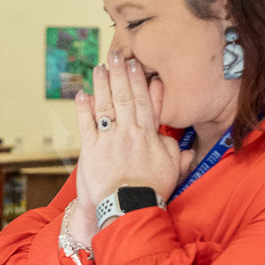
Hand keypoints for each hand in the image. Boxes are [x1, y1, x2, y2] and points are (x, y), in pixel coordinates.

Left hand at [75, 57, 183, 208]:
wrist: (129, 209)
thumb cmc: (150, 191)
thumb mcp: (171, 169)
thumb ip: (175, 151)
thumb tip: (182, 142)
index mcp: (149, 135)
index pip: (145, 102)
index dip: (140, 82)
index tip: (137, 65)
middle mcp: (129, 133)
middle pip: (125, 97)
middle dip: (120, 74)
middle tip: (117, 55)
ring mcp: (109, 140)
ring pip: (106, 106)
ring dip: (102, 84)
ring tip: (99, 67)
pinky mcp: (91, 151)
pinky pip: (86, 125)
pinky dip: (83, 109)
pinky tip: (82, 93)